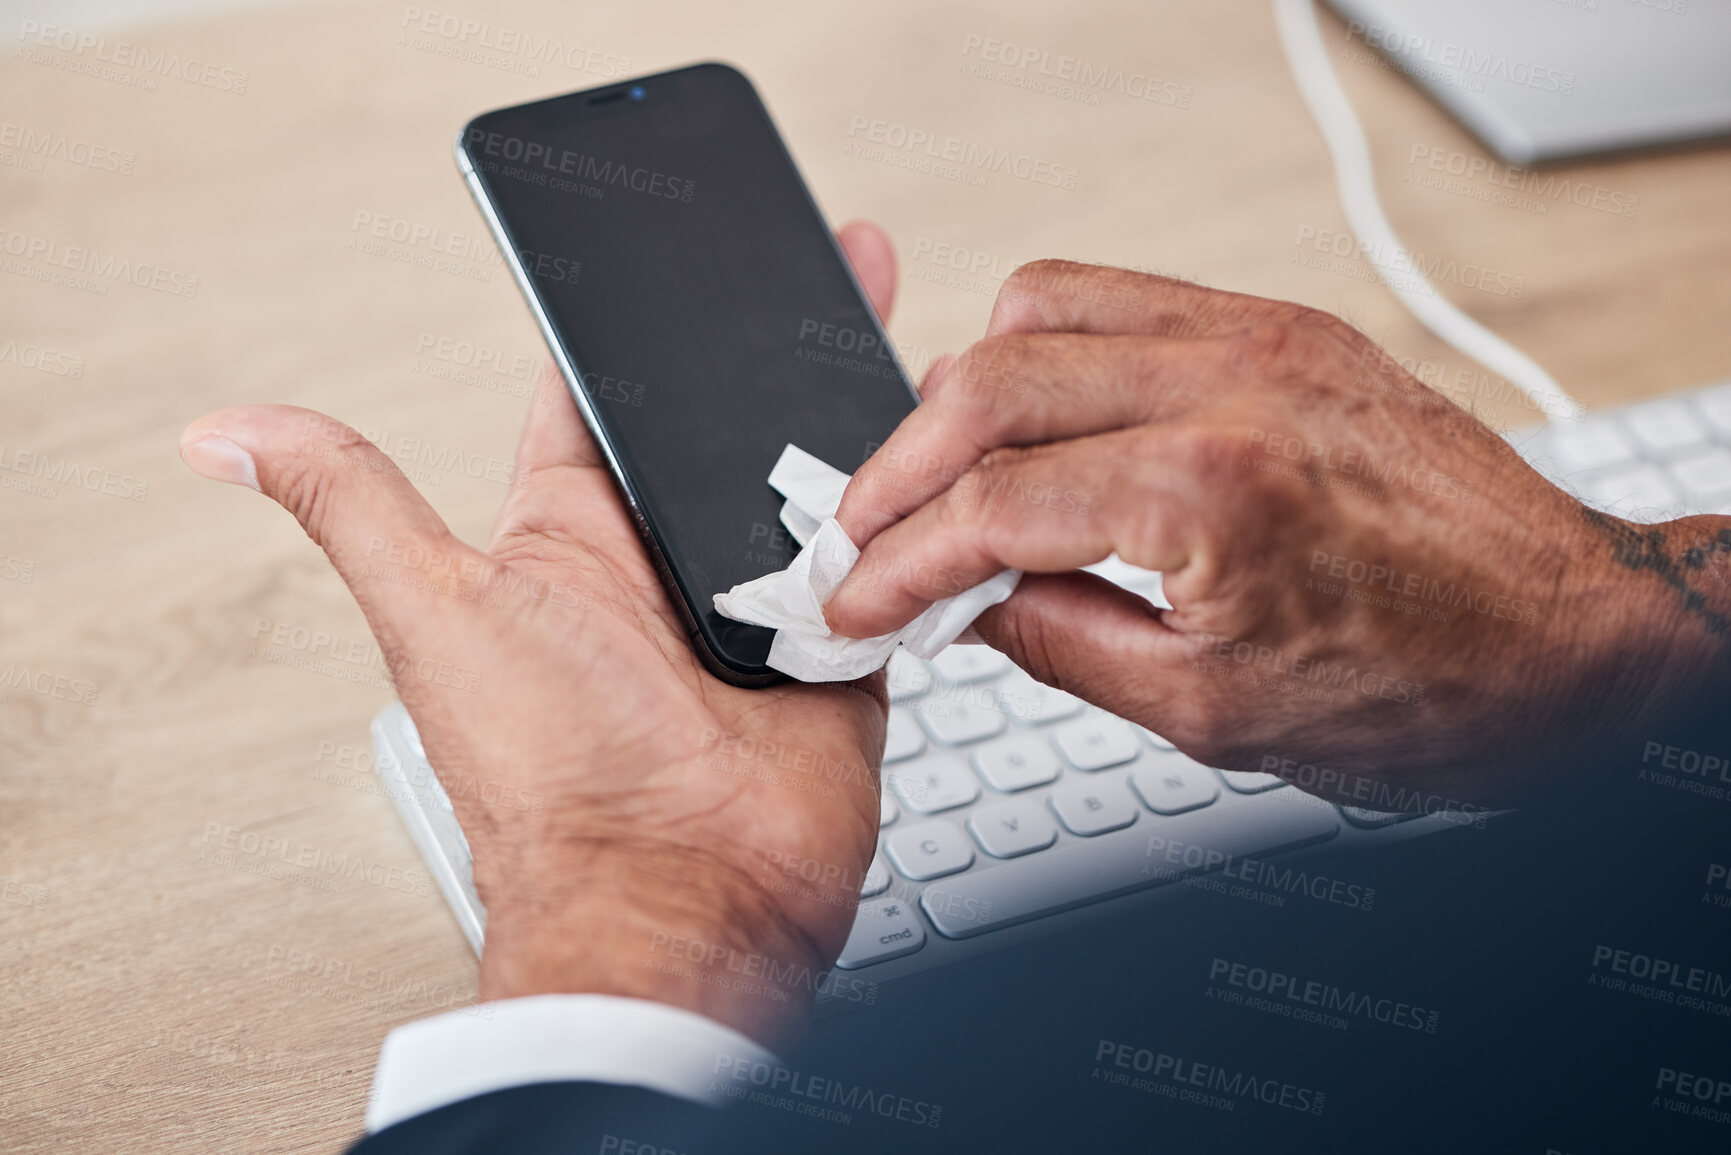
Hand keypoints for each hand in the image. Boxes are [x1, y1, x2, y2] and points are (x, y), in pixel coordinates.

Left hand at [179, 222, 902, 1046]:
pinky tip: (934, 459)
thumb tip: (225, 433)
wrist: (683, 892)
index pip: (606, 398)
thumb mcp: (435, 608)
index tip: (681, 253)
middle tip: (824, 267)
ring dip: (850, 429)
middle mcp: (669, 566)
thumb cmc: (553, 774)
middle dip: (775, 354)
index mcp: (573, 539)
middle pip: (730, 425)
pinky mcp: (842, 648)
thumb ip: (354, 504)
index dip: (642, 323)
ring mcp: (761, 607)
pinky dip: (908, 520)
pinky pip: (888, 562)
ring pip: (819, 485)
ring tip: (884, 346)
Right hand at [825, 260, 1730, 806]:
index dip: (899, 559)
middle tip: (867, 535)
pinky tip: (1033, 418)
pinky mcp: (1282, 326)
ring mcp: (1260, 336)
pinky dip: (1045, 352)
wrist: (1569, 638)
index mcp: (1212, 491)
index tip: (857, 595)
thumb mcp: (1212, 714)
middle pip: (988, 383)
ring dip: (964, 392)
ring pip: (1041, 307)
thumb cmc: (1434, 687)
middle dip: (898, 467)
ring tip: (939, 475)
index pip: (991, 505)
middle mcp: (1231, 382)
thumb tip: (964, 602)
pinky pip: (1120, 297)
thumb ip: (1059, 643)